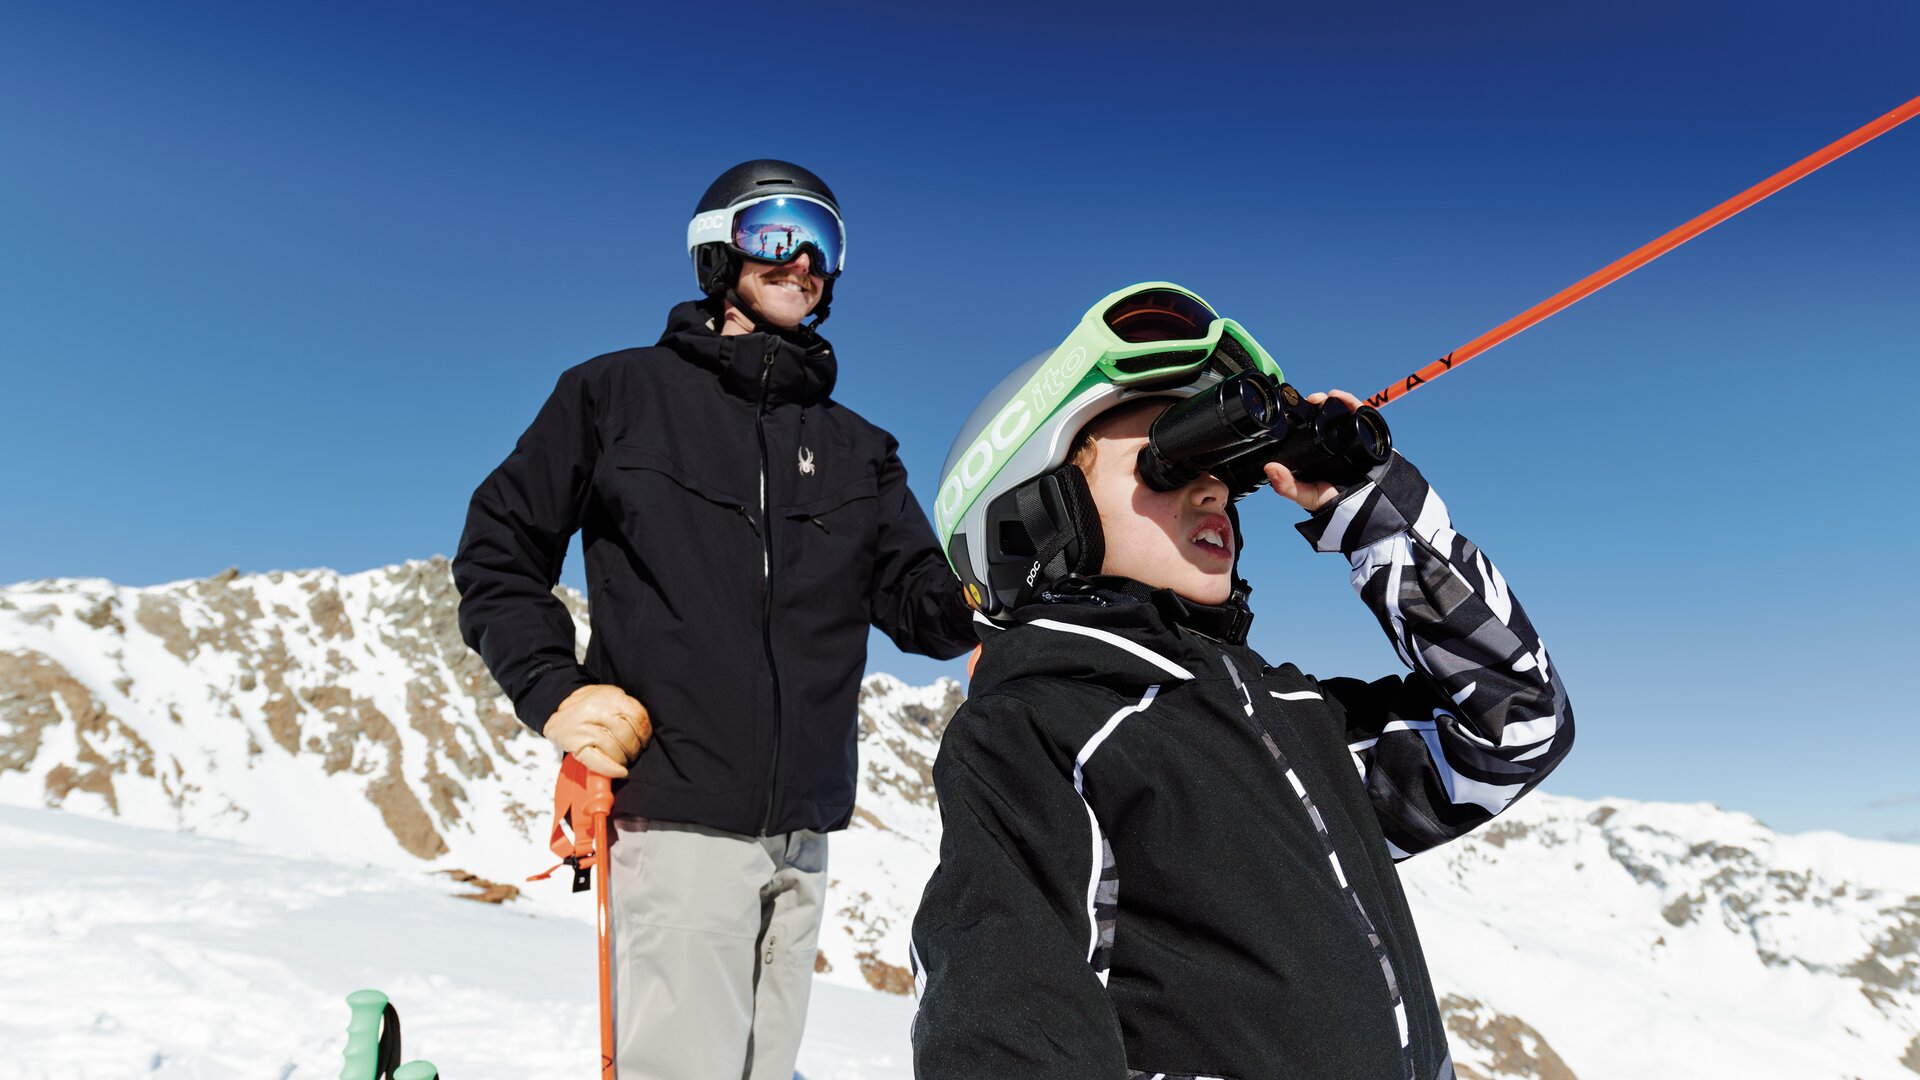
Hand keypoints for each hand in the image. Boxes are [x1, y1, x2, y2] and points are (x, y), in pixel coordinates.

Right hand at [543, 684, 651, 778]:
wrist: (557, 708)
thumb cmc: (589, 705)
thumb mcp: (610, 696)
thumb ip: (627, 709)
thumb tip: (645, 733)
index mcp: (611, 697)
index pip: (638, 718)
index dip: (645, 734)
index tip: (644, 741)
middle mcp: (597, 711)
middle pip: (628, 736)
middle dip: (635, 749)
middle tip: (634, 754)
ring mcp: (585, 728)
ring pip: (615, 750)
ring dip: (624, 760)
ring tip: (624, 760)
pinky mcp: (575, 744)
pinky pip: (598, 761)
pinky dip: (612, 769)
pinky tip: (620, 772)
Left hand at [1262, 389, 1365, 512]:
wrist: (1368, 509)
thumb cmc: (1335, 503)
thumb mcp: (1307, 495)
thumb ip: (1287, 486)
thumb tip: (1269, 469)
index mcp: (1313, 451)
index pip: (1304, 426)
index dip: (1298, 414)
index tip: (1292, 407)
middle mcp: (1330, 442)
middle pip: (1322, 414)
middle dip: (1315, 402)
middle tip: (1311, 400)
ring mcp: (1348, 437)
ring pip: (1339, 411)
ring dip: (1331, 400)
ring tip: (1322, 399)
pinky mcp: (1365, 435)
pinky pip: (1360, 414)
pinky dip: (1351, 403)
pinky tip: (1340, 398)